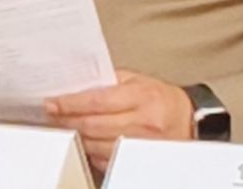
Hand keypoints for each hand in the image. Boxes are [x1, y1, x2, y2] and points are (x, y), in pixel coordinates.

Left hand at [45, 70, 194, 173]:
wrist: (190, 121)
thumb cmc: (160, 98)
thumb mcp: (136, 81)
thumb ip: (106, 81)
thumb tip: (73, 86)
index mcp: (142, 97)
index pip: (97, 101)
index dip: (70, 103)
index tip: (52, 103)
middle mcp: (144, 122)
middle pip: (93, 125)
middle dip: (67, 120)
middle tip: (52, 115)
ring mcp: (142, 145)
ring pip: (96, 145)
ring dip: (75, 137)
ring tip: (64, 127)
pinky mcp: (139, 161)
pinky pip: (105, 160)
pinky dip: (90, 152)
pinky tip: (84, 141)